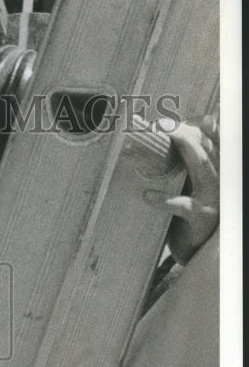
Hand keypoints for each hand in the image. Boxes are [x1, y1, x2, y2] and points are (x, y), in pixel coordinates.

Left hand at [143, 115, 218, 263]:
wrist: (194, 248)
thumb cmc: (188, 212)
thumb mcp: (188, 184)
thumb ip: (181, 163)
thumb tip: (159, 136)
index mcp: (215, 167)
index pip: (211, 137)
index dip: (195, 124)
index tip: (170, 119)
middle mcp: (219, 178)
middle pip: (204, 146)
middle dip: (183, 131)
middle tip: (158, 124)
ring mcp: (212, 197)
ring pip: (200, 166)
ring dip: (181, 150)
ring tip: (160, 140)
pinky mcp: (201, 217)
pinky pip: (183, 205)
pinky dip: (164, 199)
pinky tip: (146, 195)